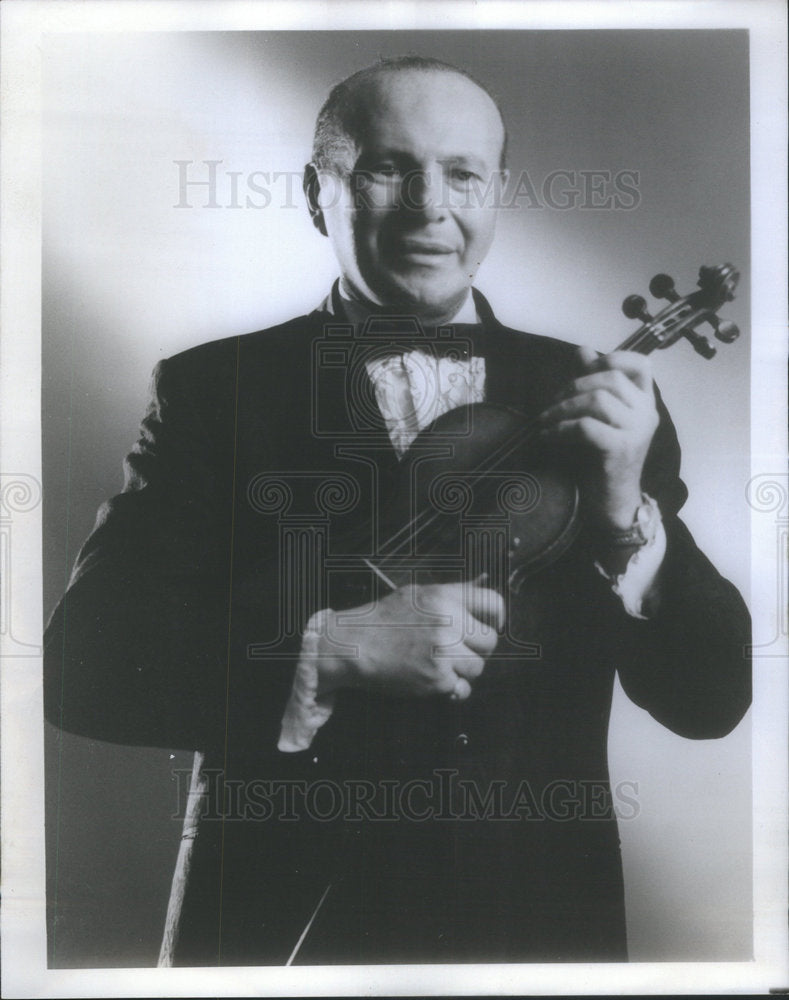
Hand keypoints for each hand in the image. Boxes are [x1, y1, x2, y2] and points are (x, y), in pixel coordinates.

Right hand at [314, 578, 504, 701]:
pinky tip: (433, 679)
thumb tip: (481, 595)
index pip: (493, 603)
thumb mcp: (417, 594)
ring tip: (440, 664)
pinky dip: (451, 688)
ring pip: (478, 667)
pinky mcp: (437, 679)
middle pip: (489, 641)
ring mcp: (444, 652)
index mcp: (445, 598)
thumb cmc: (383, 620)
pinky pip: (462, 688)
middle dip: (477, 649)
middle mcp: (448, 623)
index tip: (491, 627)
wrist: (355, 646)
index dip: (496, 618)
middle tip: (457, 650)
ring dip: (463, 670)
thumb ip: (450, 596)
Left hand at [538, 346, 658, 529]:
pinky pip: (586, 426)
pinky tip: (548, 436)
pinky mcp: (620, 450)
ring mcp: (636, 432)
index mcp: (645, 403)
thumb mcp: (598, 418)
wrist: (611, 504)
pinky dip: (560, 428)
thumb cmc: (601, 460)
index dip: (611, 358)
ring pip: (598, 399)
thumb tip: (582, 350)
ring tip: (545, 420)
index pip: (641, 363)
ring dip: (563, 406)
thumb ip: (592, 384)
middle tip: (552, 403)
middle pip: (611, 378)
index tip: (584, 370)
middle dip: (574, 385)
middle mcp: (646, 414)